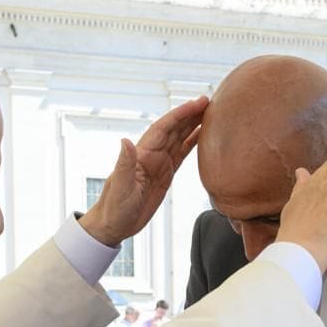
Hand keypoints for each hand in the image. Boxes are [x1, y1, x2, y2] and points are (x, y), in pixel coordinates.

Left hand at [81, 96, 206, 246]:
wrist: (114, 224)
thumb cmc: (114, 207)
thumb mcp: (120, 187)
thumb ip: (124, 164)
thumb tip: (125, 141)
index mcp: (142, 154)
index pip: (164, 127)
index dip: (181, 114)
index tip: (198, 103)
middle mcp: (152, 154)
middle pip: (174, 128)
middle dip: (191, 114)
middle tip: (211, 102)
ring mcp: (159, 163)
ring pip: (180, 138)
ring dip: (194, 125)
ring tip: (212, 113)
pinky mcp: (166, 174)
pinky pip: (182, 154)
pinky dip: (193, 143)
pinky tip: (204, 135)